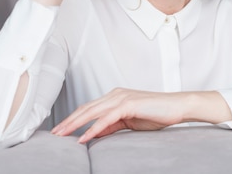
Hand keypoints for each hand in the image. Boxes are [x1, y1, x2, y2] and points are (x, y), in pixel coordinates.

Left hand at [51, 88, 231, 143]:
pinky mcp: (128, 104)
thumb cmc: (157, 114)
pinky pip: (106, 119)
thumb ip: (112, 125)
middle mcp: (115, 94)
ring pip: (92, 112)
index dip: (73, 119)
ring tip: (62, 135)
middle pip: (86, 108)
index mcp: (115, 96)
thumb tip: (94, 133)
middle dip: (68, 121)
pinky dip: (93, 128)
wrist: (178, 107)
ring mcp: (121, 98)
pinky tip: (83, 138)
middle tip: (54, 134)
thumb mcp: (130, 122)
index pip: (88, 108)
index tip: (60, 130)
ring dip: (75, 124)